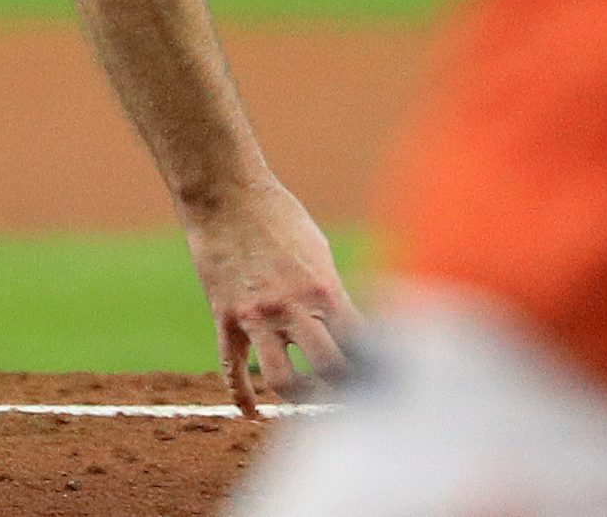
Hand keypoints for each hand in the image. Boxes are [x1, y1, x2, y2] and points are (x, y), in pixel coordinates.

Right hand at [180, 174, 359, 415]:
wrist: (225, 193)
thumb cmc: (278, 215)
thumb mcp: (317, 250)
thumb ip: (330, 292)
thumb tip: (347, 325)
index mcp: (324, 289)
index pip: (362, 344)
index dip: (376, 366)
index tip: (381, 378)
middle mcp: (293, 307)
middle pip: (330, 369)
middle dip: (344, 389)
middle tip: (348, 396)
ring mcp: (257, 316)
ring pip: (283, 380)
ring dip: (300, 398)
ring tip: (307, 398)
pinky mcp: (224, 318)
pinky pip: (232, 369)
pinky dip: (241, 397)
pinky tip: (250, 413)